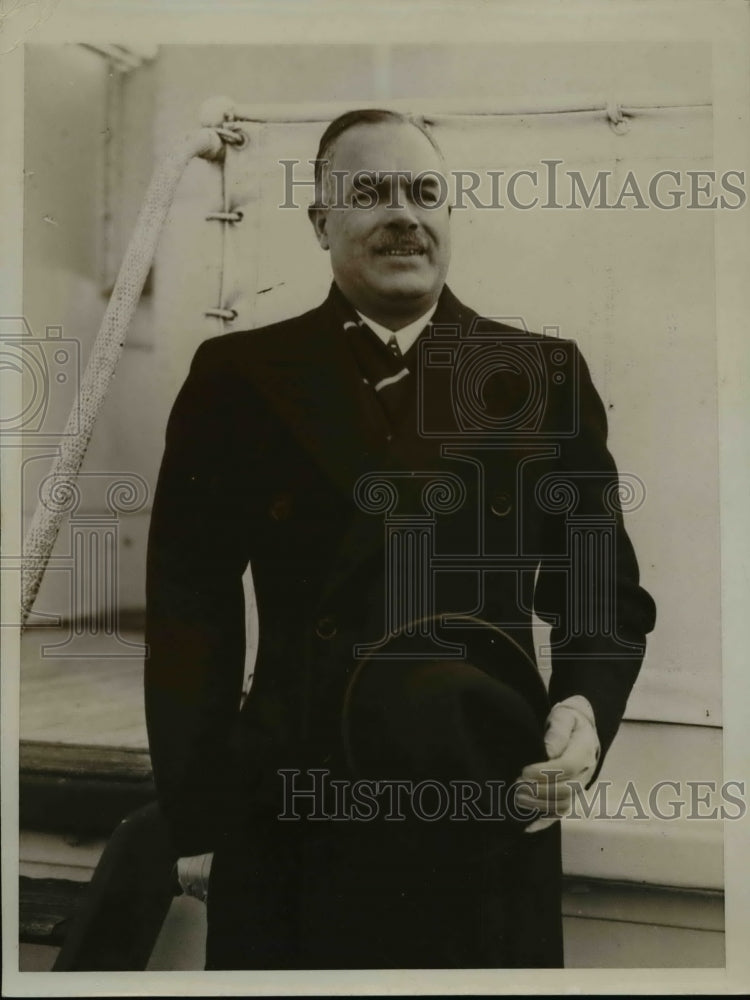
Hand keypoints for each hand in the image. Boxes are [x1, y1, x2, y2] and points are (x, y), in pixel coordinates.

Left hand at [513, 696, 599, 833]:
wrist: (582, 729)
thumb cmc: (568, 721)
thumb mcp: (564, 717)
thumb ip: (557, 732)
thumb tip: (549, 752)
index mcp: (583, 752)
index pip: (567, 767)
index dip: (544, 773)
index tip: (523, 771)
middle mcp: (584, 774)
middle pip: (565, 790)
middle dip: (539, 791)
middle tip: (516, 784)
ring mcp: (578, 788)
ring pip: (563, 805)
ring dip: (539, 805)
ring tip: (517, 798)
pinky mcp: (570, 796)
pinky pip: (560, 814)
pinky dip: (544, 823)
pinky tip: (526, 826)